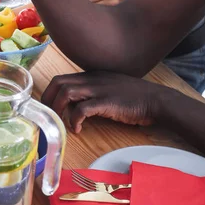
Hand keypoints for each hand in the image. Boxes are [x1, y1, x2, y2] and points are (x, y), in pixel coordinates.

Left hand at [41, 72, 160, 133]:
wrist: (157, 100)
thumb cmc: (135, 97)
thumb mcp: (109, 88)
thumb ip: (92, 91)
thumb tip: (75, 105)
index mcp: (91, 75)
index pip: (61, 79)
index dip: (50, 93)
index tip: (47, 107)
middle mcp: (92, 79)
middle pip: (58, 82)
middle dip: (48, 99)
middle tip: (47, 116)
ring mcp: (99, 89)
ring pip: (66, 92)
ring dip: (58, 109)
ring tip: (60, 123)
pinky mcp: (106, 102)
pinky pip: (82, 109)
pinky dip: (74, 119)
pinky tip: (77, 129)